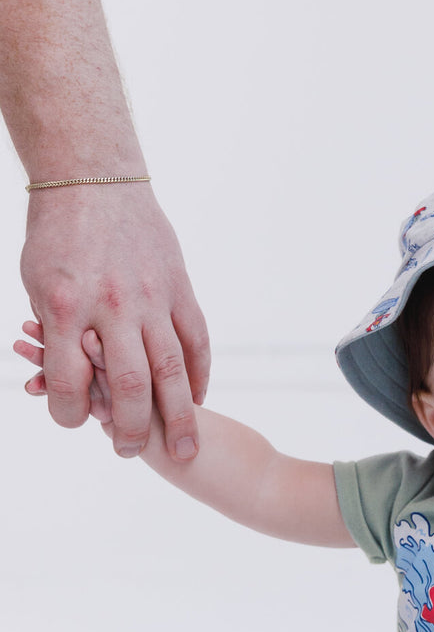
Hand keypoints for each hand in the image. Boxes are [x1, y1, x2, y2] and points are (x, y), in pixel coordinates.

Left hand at [19, 184, 209, 460]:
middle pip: (128, 386)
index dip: (69, 415)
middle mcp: (111, 306)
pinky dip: (200, 374)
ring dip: (180, 417)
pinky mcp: (178, 287)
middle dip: (131, 430)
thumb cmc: (56, 236)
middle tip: (130, 453)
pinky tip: (198, 397)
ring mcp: (151, 297)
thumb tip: (75, 386)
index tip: (74, 422)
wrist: (92, 178)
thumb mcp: (37, 287)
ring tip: (187, 449)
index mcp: (64, 307)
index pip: (68, 383)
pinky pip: (197, 340)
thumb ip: (57, 337)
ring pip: (172, 369)